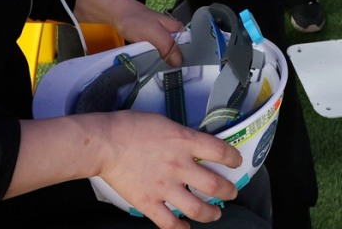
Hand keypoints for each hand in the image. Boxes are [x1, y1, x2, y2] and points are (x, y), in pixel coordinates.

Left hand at [75, 0, 184, 65]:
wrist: (116, 13)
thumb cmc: (136, 20)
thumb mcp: (154, 33)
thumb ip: (168, 46)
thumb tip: (179, 62)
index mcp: (177, 28)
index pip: (190, 45)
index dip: (189, 58)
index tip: (186, 72)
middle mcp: (171, 32)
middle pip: (179, 51)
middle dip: (176, 63)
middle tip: (172, 77)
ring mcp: (160, 37)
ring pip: (167, 53)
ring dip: (165, 63)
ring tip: (164, 76)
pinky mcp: (150, 41)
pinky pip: (157, 54)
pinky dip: (156, 61)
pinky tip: (154, 68)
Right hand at [92, 111, 243, 227]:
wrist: (105, 143)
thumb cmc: (130, 127)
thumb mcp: (165, 123)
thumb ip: (182, 137)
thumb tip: (194, 145)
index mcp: (185, 142)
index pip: (221, 152)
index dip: (234, 159)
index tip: (236, 162)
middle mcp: (180, 166)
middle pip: (215, 185)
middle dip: (228, 191)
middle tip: (231, 192)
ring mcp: (165, 187)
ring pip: (197, 208)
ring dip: (211, 213)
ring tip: (215, 213)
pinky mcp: (149, 202)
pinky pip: (169, 223)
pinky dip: (180, 228)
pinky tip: (185, 227)